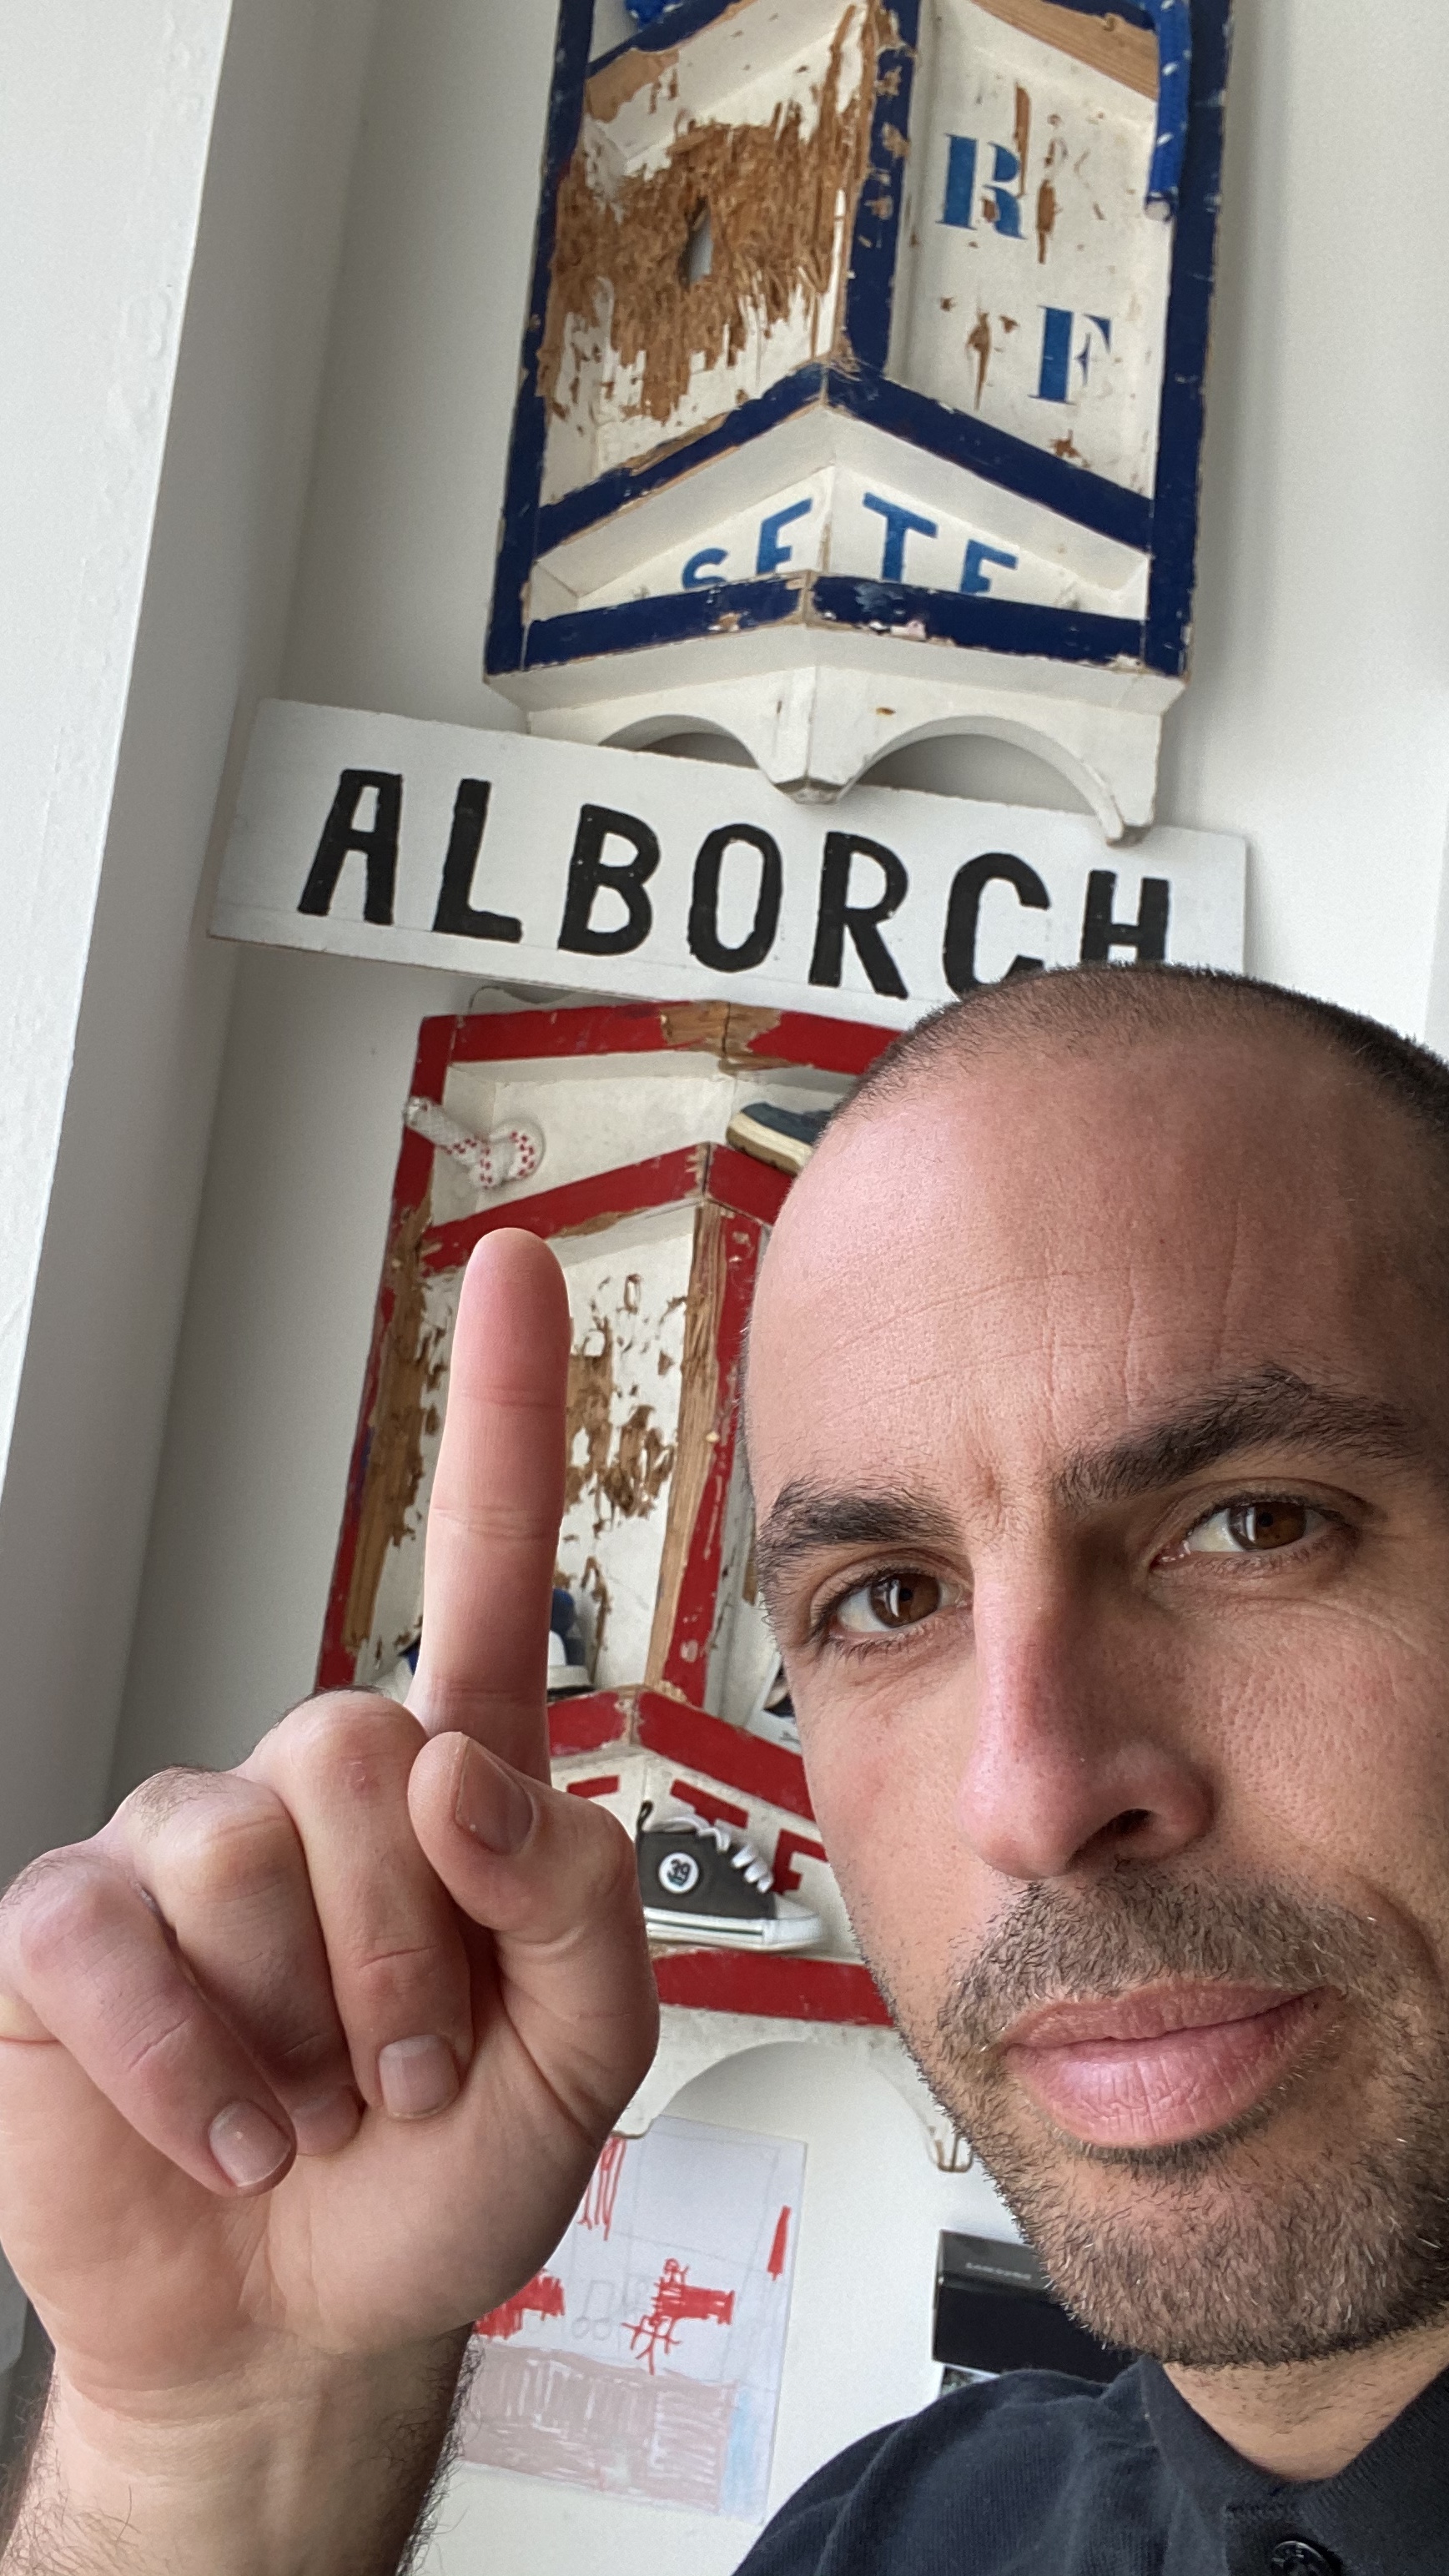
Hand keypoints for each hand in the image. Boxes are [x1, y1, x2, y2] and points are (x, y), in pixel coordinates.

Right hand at [0, 1232, 656, 2568]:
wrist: (303, 2326)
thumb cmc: (441, 2174)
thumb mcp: (582, 2059)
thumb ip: (582, 1904)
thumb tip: (465, 1768)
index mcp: (452, 1788)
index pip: (481, 1568)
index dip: (504, 1414)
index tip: (521, 1264)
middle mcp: (311, 1788)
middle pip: (357, 1742)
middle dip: (407, 1946)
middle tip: (406, 2071)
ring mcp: (180, 1849)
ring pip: (243, 1843)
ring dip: (307, 2019)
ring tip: (315, 2106)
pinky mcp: (67, 1931)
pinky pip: (112, 1934)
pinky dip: (188, 2062)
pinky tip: (227, 2127)